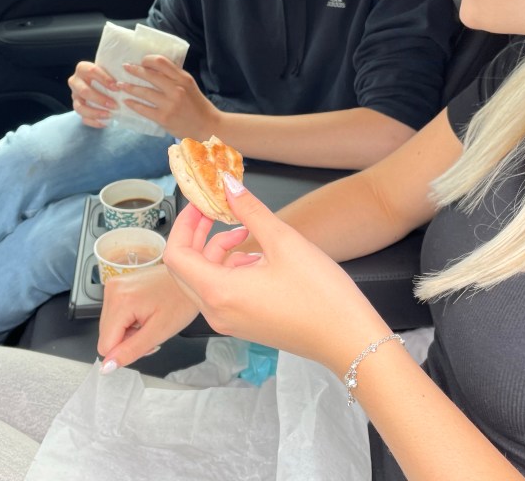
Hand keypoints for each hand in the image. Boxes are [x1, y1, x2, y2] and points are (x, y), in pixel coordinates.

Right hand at [67, 61, 117, 127]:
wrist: (98, 83)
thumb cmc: (106, 75)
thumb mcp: (108, 69)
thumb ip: (114, 71)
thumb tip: (128, 76)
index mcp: (82, 68)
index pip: (91, 71)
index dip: (104, 79)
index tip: (117, 87)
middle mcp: (75, 82)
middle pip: (84, 91)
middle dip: (100, 99)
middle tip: (115, 105)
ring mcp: (75, 96)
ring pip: (79, 107)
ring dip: (95, 112)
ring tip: (109, 115)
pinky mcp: (77, 108)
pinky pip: (82, 118)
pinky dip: (94, 122)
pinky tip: (105, 122)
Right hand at [97, 261, 199, 370]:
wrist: (190, 277)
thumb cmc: (181, 301)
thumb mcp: (158, 332)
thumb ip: (130, 351)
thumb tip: (107, 366)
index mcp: (120, 301)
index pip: (105, 345)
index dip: (125, 351)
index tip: (145, 341)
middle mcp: (112, 289)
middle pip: (106, 335)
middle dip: (128, 339)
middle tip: (150, 330)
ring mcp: (114, 285)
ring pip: (110, 326)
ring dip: (128, 330)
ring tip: (150, 319)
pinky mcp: (118, 285)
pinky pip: (115, 313)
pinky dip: (129, 319)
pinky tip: (145, 311)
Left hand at [119, 55, 220, 139]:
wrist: (208, 127)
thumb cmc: (198, 106)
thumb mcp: (190, 86)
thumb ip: (175, 77)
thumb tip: (154, 68)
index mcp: (183, 78)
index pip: (161, 62)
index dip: (148, 60)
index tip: (141, 61)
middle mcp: (176, 89)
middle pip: (149, 75)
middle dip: (134, 70)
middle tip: (125, 68)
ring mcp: (169, 104)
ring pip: (144, 92)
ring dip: (129, 87)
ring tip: (120, 85)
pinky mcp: (164, 118)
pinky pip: (143, 109)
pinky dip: (133, 104)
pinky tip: (127, 101)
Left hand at [163, 178, 390, 374]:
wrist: (348, 339)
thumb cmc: (321, 296)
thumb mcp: (284, 242)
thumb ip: (251, 211)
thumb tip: (228, 186)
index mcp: (219, 292)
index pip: (176, 255)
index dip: (184, 224)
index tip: (200, 204)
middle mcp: (217, 312)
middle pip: (184, 269)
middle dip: (195, 235)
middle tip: (214, 210)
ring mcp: (229, 322)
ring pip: (203, 280)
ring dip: (215, 251)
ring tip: (243, 232)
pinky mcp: (244, 324)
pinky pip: (221, 293)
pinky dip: (229, 269)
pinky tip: (256, 256)